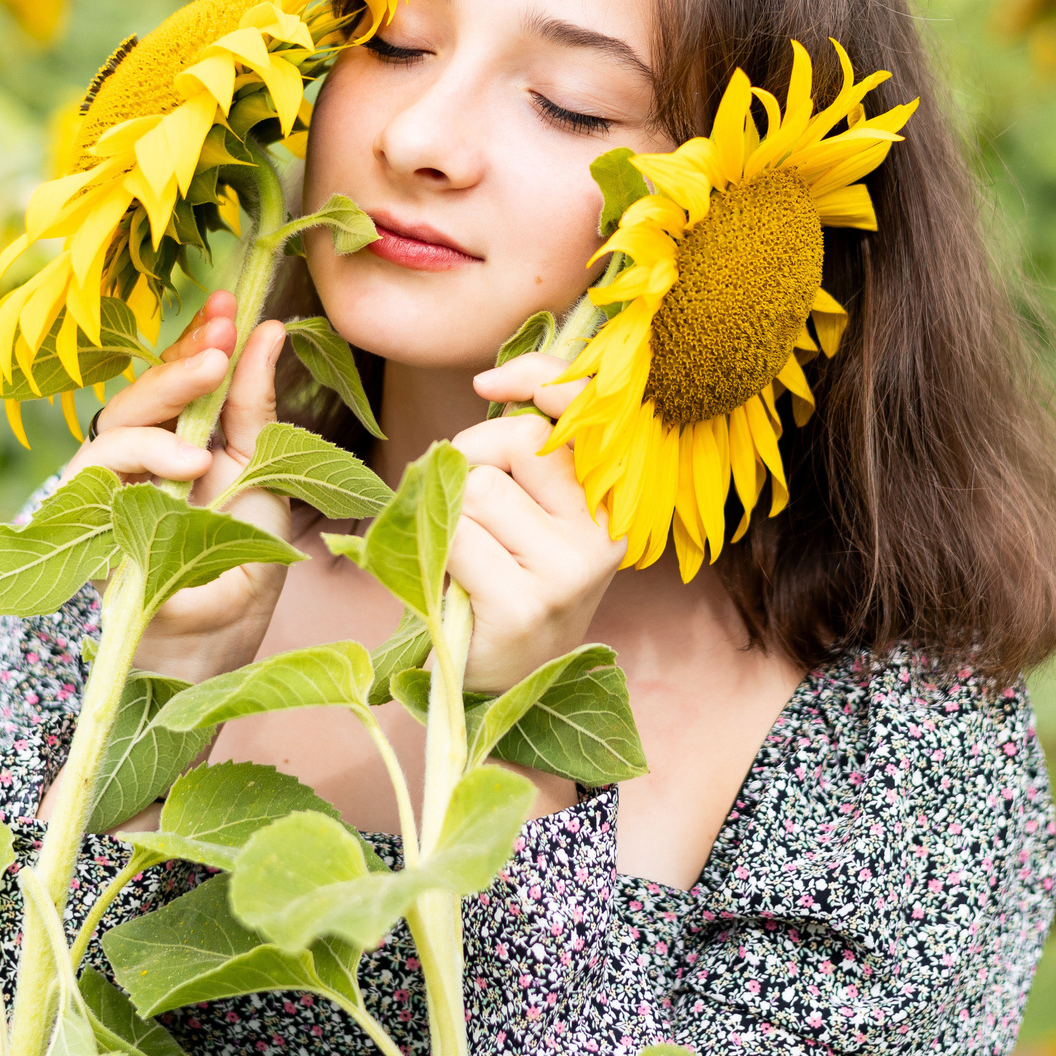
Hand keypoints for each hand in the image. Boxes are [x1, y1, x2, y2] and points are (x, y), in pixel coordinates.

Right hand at [59, 291, 293, 682]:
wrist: (219, 637)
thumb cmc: (237, 556)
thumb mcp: (259, 470)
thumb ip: (252, 404)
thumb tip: (269, 329)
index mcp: (175, 437)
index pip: (174, 376)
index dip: (196, 339)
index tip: (230, 305)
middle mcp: (134, 456)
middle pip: (138, 394)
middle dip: (177, 363)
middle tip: (219, 341)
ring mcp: (106, 489)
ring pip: (112, 427)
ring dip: (161, 414)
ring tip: (211, 424)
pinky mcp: (86, 524)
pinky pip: (97, 477)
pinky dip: (145, 464)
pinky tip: (188, 467)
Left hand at [449, 351, 623, 691]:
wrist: (505, 677)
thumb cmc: (509, 574)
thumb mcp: (533, 502)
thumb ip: (529, 440)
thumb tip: (491, 382)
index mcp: (615, 496)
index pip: (587, 407)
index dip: (537, 378)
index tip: (487, 385)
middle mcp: (605, 530)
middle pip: (517, 439)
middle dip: (472, 459)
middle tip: (472, 509)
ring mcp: (570, 570)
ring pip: (478, 487)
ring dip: (453, 515)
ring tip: (472, 557)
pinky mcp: (526, 603)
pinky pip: (456, 535)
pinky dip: (441, 553)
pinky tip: (461, 586)